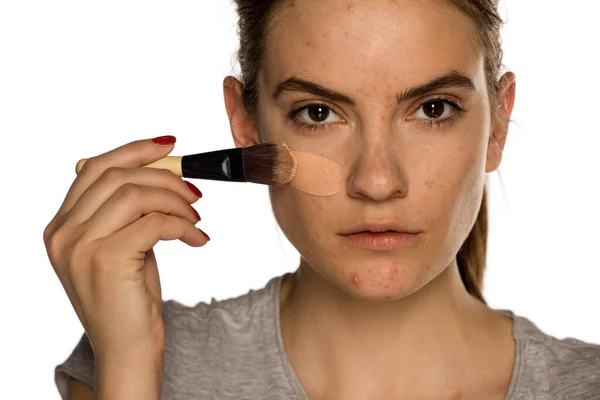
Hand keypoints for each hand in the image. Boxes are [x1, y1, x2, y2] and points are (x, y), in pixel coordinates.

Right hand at [44, 136, 207, 360]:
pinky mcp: (106, 259)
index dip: (134, 150)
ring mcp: (79, 246)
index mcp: (61, 226)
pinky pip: (155, 222)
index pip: (95, 168)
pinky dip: (183, 225)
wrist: (127, 347)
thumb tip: (163, 168)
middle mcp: (62, 233)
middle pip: (116, 175)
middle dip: (164, 176)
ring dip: (176, 201)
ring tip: (195, 218)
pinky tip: (197, 239)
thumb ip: (129, 209)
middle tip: (194, 193)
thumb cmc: (128, 296)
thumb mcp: (123, 244)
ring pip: (136, 194)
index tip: (169, 145)